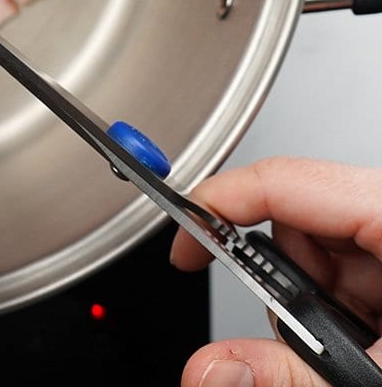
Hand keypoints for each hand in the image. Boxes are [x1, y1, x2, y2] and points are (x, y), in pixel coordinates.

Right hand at [171, 157, 381, 385]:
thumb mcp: (380, 378)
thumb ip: (291, 372)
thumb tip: (212, 368)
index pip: (281, 180)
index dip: (217, 208)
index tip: (184, 248)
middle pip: (296, 219)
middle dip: (283, 284)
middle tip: (301, 338)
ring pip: (318, 250)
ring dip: (314, 305)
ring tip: (354, 353)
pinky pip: (347, 272)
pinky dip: (337, 311)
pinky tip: (366, 346)